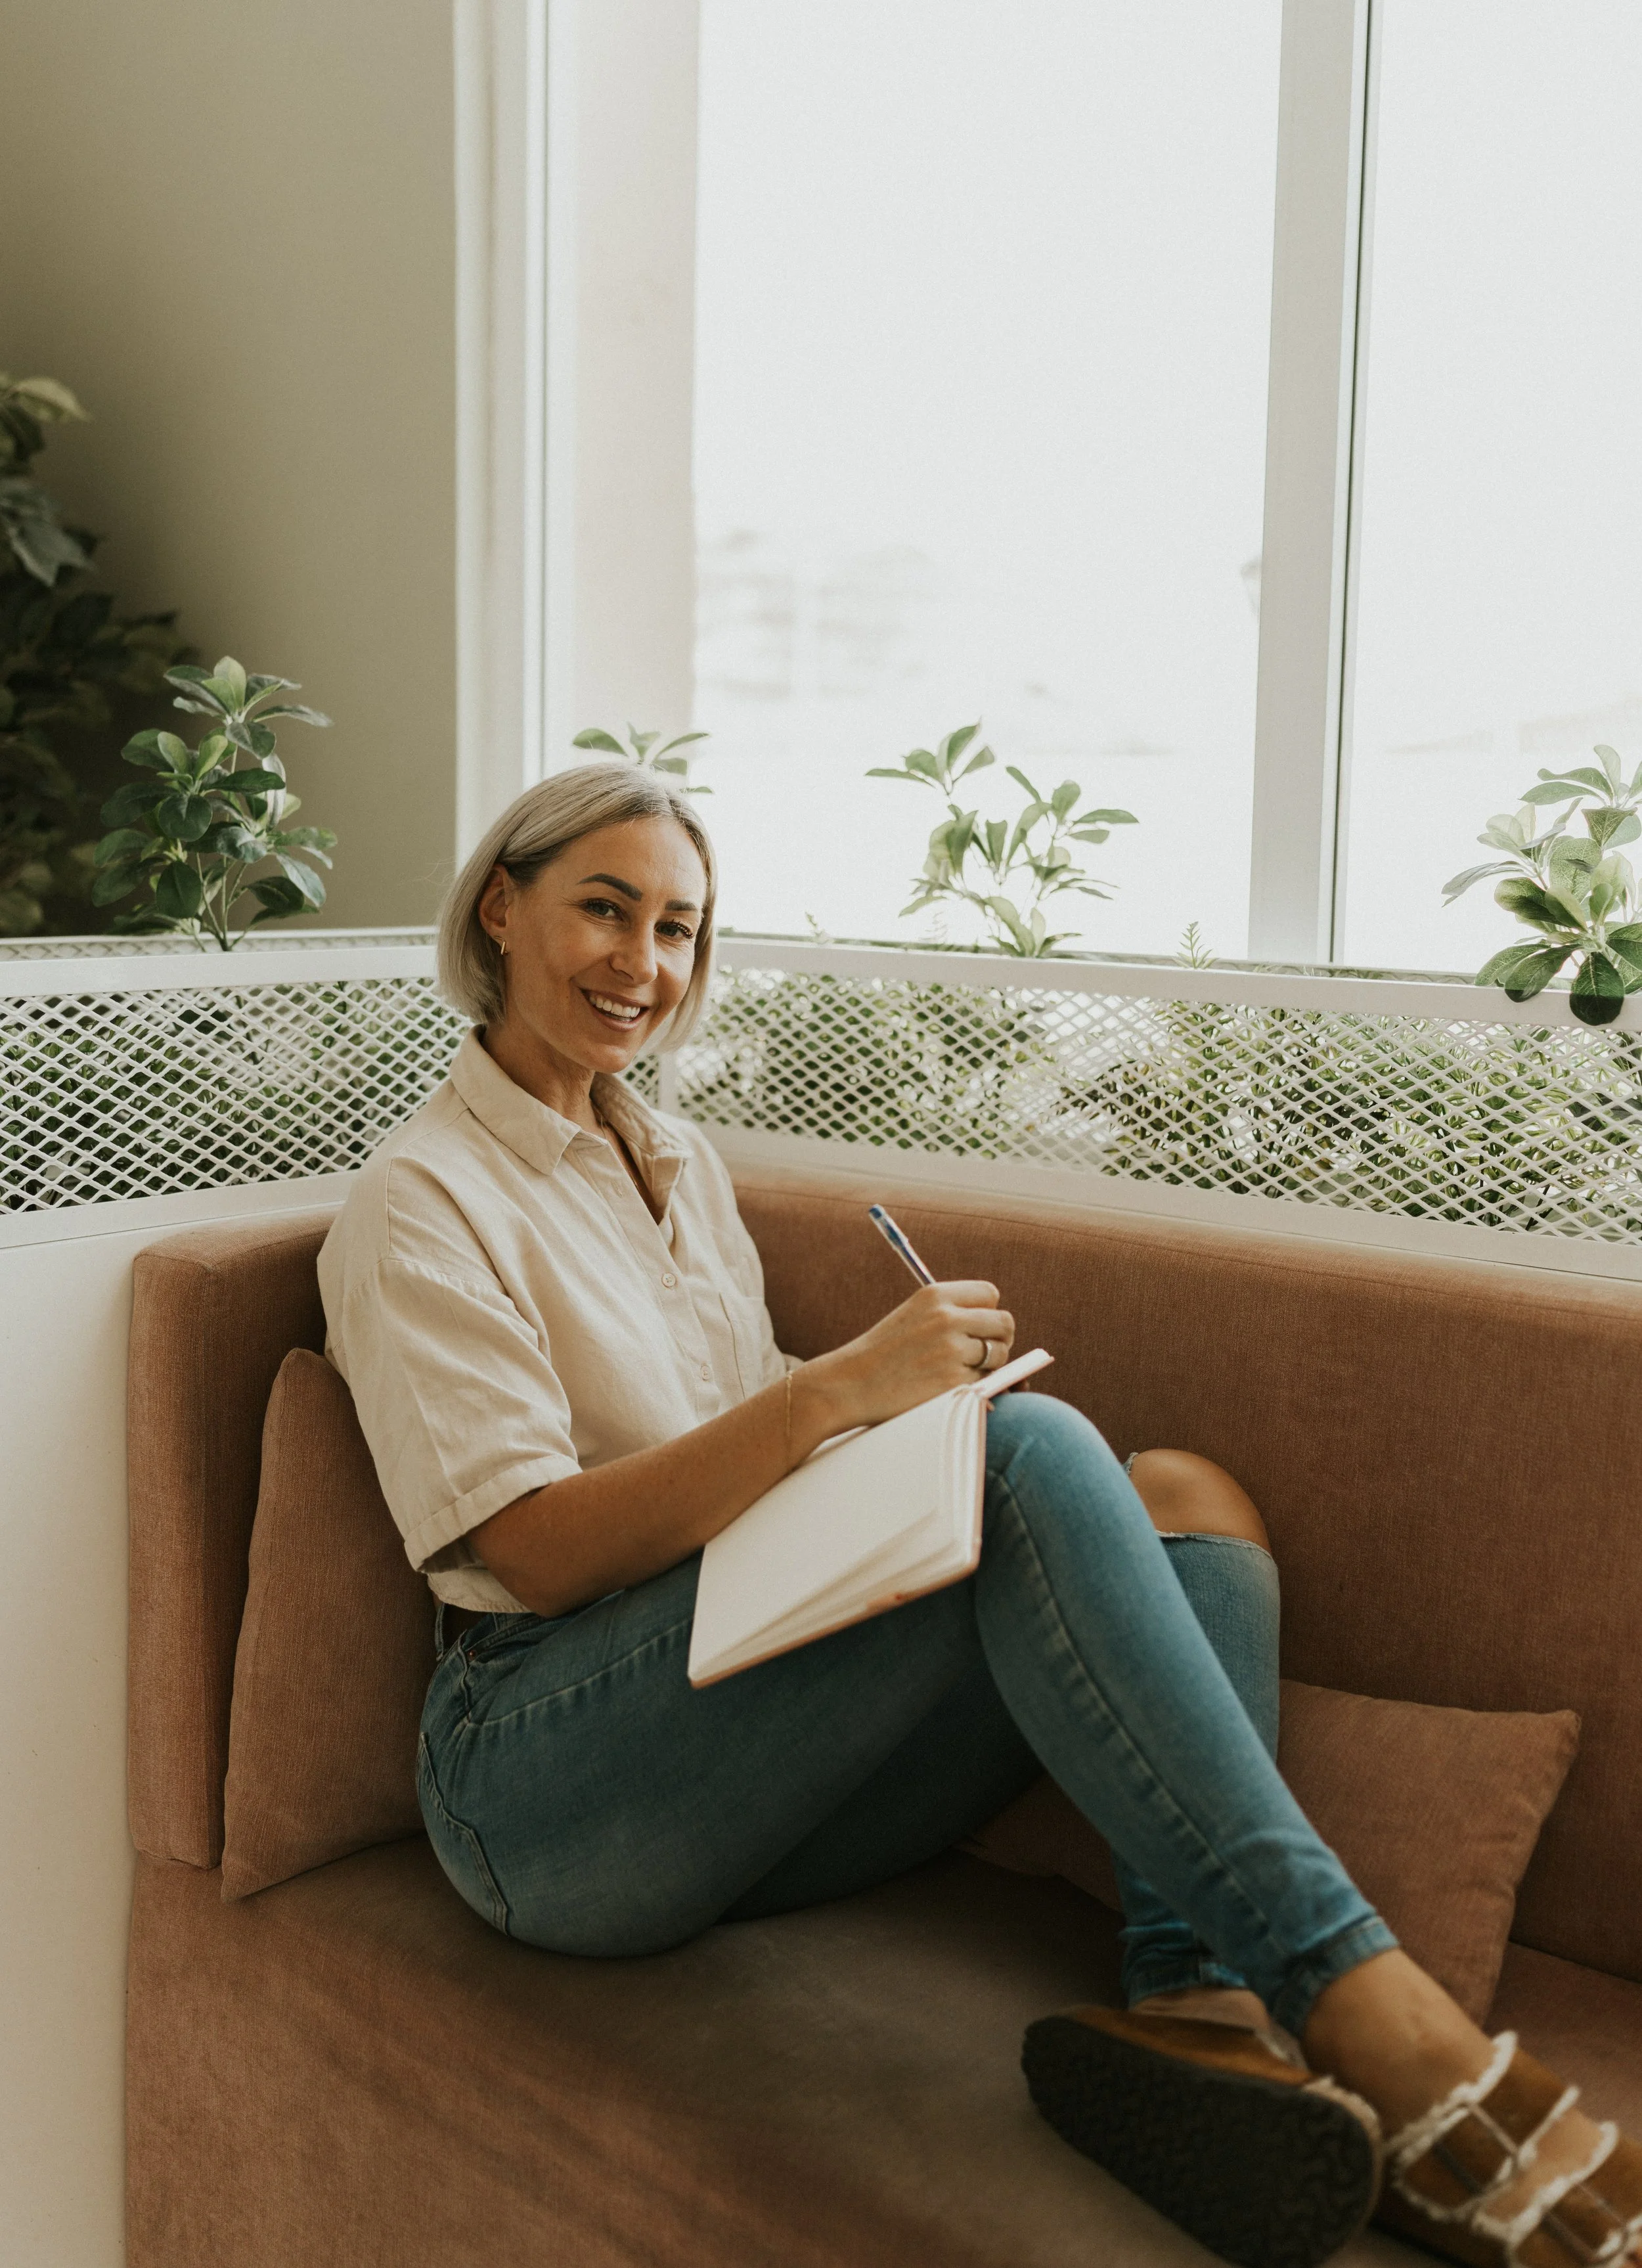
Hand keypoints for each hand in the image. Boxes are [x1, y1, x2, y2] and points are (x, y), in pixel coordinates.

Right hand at [807, 1280, 1015, 1431]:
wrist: (850, 1384)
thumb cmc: (884, 1353)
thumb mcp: (913, 1315)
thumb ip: (952, 1312)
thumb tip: (1003, 1326)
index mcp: (935, 1295)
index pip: (989, 1294)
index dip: (989, 1312)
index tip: (979, 1327)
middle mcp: (946, 1318)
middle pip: (1004, 1323)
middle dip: (999, 1339)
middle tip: (982, 1354)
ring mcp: (951, 1351)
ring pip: (999, 1355)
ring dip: (989, 1366)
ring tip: (958, 1371)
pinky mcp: (953, 1383)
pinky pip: (987, 1383)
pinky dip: (977, 1389)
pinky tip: (949, 1388)